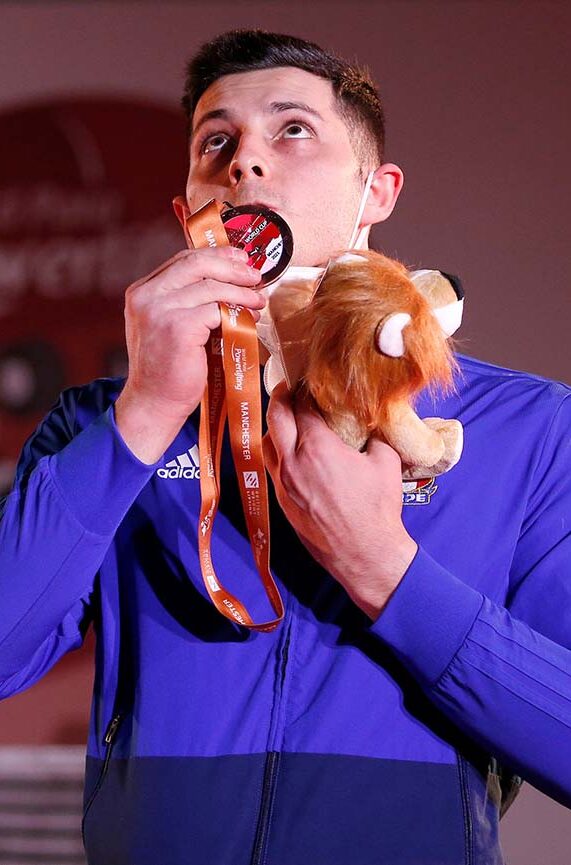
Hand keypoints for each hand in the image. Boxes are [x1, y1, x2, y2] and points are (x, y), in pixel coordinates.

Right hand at [115, 246, 262, 462]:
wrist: (155, 404)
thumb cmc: (169, 369)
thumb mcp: (170, 325)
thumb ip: (187, 301)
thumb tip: (229, 280)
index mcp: (142, 291)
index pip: (182, 260)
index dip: (215, 255)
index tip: (240, 259)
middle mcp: (146, 296)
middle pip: (196, 264)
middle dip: (231, 266)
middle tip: (255, 276)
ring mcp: (159, 310)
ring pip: (211, 287)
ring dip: (241, 292)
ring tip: (258, 300)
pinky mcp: (178, 328)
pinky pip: (216, 310)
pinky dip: (237, 312)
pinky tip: (249, 319)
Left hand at [263, 384, 417, 619]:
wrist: (364, 553)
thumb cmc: (377, 508)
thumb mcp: (385, 462)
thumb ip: (374, 436)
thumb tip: (371, 423)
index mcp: (317, 447)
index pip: (301, 405)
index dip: (304, 389)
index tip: (309, 382)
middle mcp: (292, 461)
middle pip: (275, 417)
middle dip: (280, 397)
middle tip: (289, 388)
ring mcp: (283, 483)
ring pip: (267, 443)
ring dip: (276, 426)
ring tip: (288, 420)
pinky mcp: (282, 501)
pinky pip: (272, 467)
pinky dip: (278, 452)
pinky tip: (292, 452)